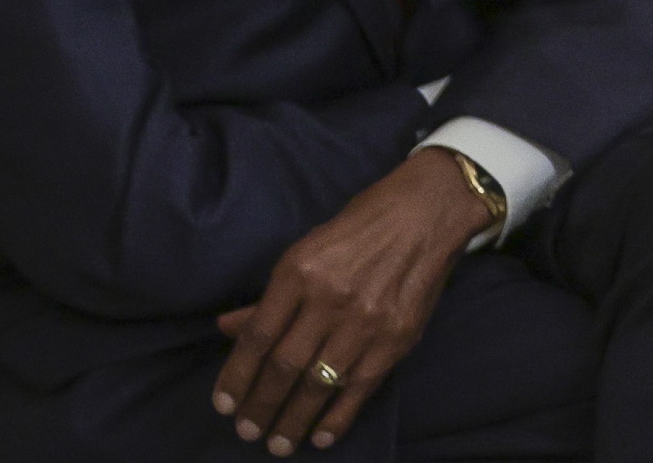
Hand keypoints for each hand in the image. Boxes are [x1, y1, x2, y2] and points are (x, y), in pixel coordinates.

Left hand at [210, 147, 494, 453]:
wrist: (428, 211)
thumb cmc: (362, 226)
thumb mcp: (308, 249)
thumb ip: (272, 296)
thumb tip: (229, 329)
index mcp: (300, 271)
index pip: (258, 336)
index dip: (236, 376)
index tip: (224, 405)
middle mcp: (330, 298)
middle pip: (284, 366)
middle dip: (261, 406)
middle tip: (246, 432)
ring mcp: (366, 320)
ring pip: (318, 384)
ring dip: (294, 420)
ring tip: (278, 443)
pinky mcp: (397, 336)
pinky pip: (360, 387)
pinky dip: (338, 417)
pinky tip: (320, 437)